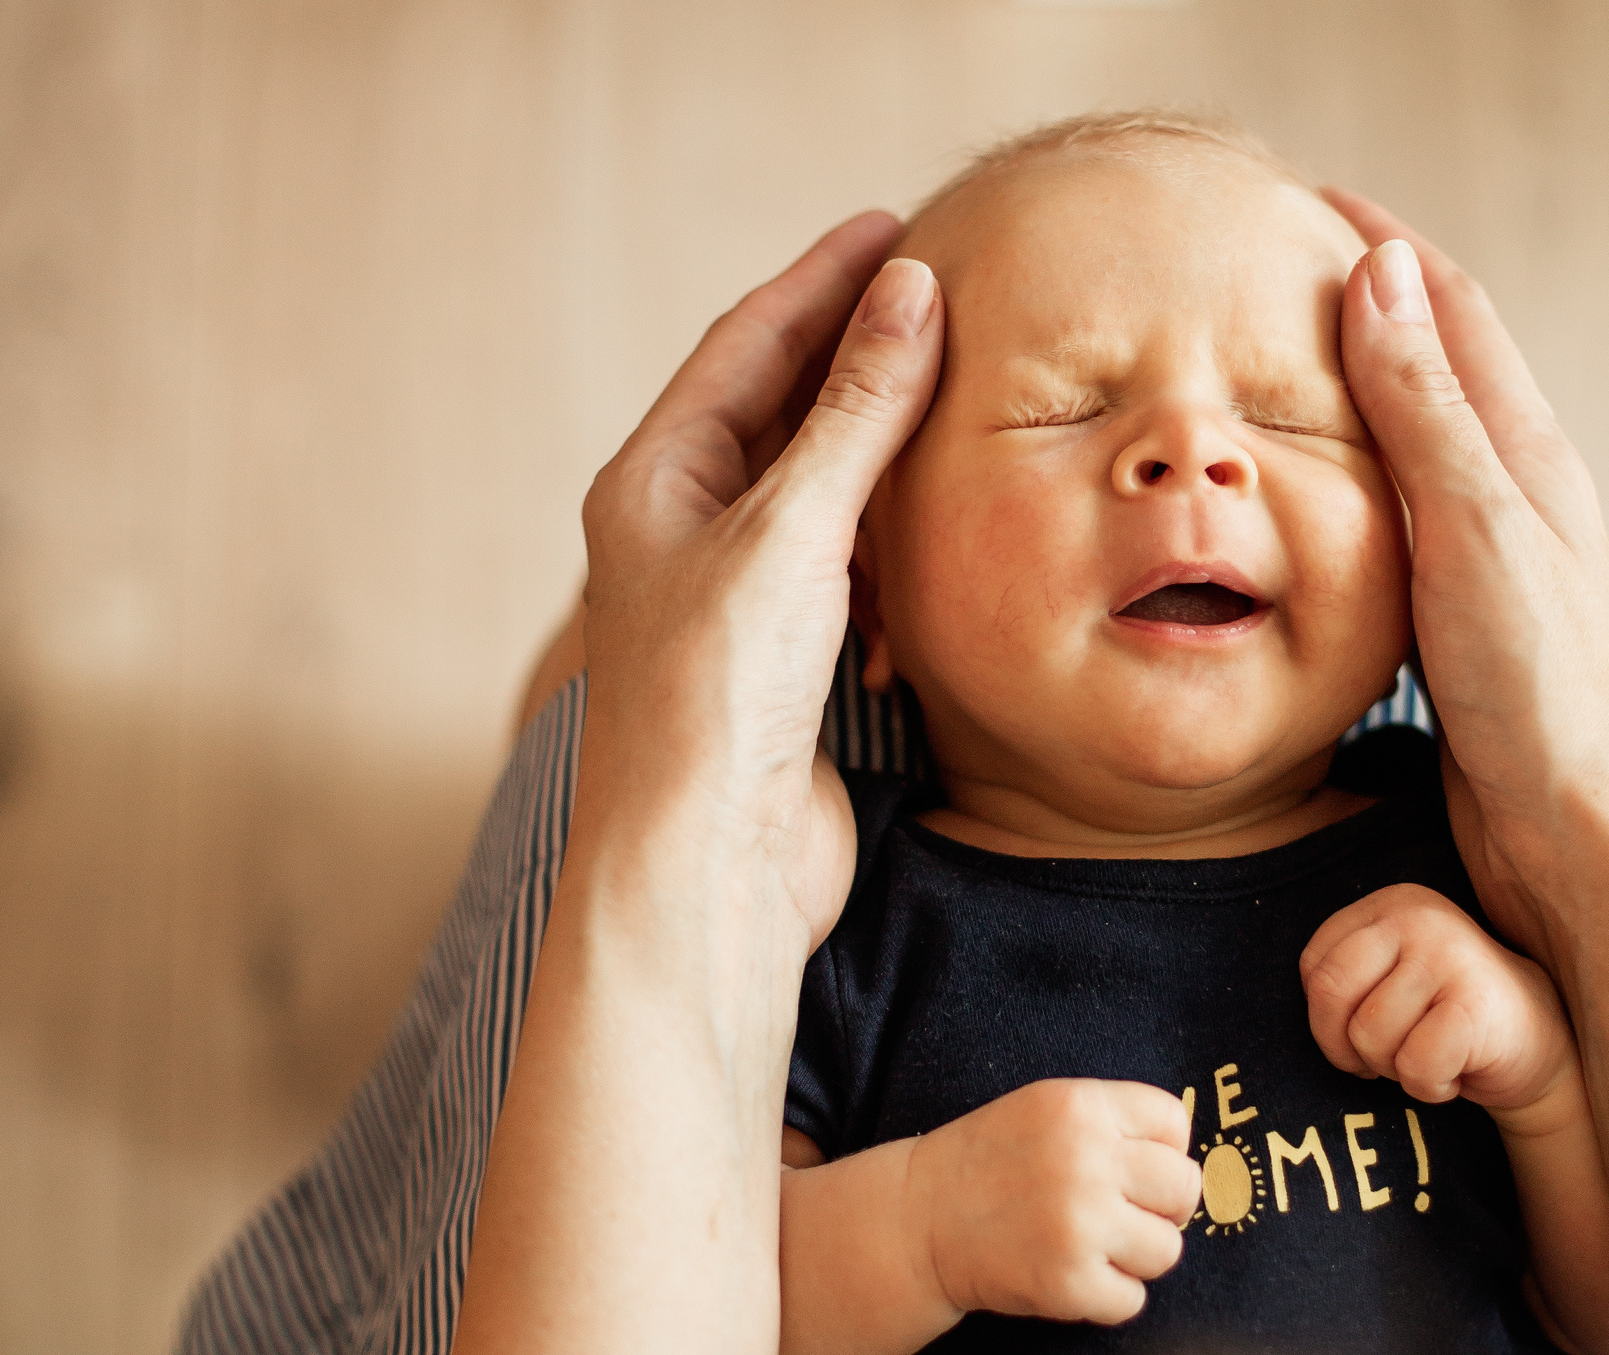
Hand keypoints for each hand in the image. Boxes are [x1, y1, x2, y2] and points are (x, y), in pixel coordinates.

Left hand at [571, 215, 944, 953]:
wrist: (710, 872)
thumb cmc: (718, 703)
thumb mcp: (792, 532)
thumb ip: (856, 413)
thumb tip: (912, 293)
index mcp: (653, 486)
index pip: (746, 348)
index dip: (822, 282)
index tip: (897, 228)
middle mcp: (685, 539)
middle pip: (781, 416)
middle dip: (856, 358)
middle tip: (939, 297)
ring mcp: (736, 610)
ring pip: (819, 501)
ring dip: (881, 456)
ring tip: (955, 399)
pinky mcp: (786, 676)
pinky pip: (848, 582)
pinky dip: (891, 553)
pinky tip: (932, 537)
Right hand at [909, 1081, 1203, 1325]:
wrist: (918, 1220)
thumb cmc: (991, 1164)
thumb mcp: (1046, 1109)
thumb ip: (1115, 1122)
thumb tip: (1191, 1166)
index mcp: (1080, 1107)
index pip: (1175, 1124)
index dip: (1162, 1151)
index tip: (1131, 1169)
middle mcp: (1085, 1161)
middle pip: (1183, 1188)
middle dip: (1161, 1207)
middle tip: (1121, 1215)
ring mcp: (1078, 1225)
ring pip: (1166, 1251)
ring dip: (1136, 1257)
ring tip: (1093, 1248)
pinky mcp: (1067, 1283)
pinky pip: (1132, 1301)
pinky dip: (1106, 1298)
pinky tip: (1071, 1276)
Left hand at [1302, 884, 1581, 1132]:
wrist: (1538, 1042)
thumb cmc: (1445, 1019)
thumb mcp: (1389, 982)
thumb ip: (1342, 980)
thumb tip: (1304, 1016)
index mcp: (1389, 904)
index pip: (1314, 967)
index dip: (1326, 1021)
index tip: (1363, 1034)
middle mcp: (1417, 916)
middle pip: (1329, 994)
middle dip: (1346, 1046)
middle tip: (1386, 1057)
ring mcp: (1448, 955)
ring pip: (1369, 1035)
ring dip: (1395, 1069)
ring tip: (1432, 1054)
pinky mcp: (1474, 1003)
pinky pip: (1414, 1064)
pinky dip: (1429, 1086)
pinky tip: (1456, 1069)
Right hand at [1321, 190, 1608, 967]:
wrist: (1590, 847)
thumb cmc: (1552, 699)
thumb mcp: (1478, 531)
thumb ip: (1426, 412)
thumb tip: (1381, 272)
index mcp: (1523, 458)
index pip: (1446, 311)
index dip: (1379, 247)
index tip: (1303, 202)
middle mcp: (1510, 505)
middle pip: (1433, 373)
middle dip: (1362, 310)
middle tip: (1271, 279)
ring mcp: (1486, 577)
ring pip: (1410, 460)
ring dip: (1353, 407)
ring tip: (1274, 384)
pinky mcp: (1459, 646)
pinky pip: (1393, 542)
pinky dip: (1346, 501)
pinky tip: (1310, 527)